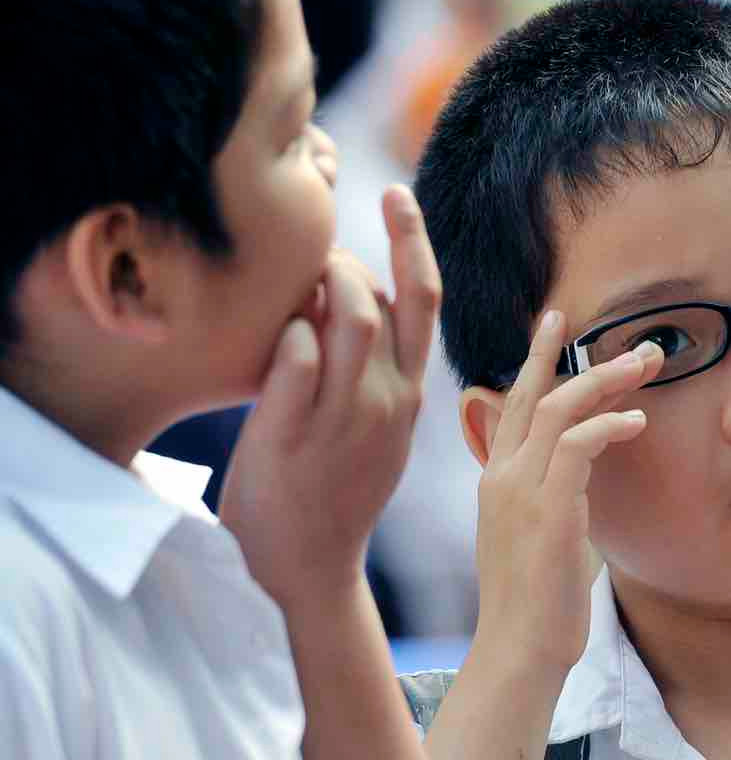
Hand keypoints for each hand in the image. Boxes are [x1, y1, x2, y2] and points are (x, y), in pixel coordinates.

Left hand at [220, 185, 440, 607]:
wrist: (310, 564)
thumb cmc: (332, 490)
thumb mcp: (376, 429)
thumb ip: (375, 372)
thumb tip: (358, 307)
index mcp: (410, 393)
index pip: (425, 299)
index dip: (414, 240)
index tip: (397, 194)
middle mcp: (388, 398)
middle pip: (392, 297)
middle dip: (364, 249)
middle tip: (338, 225)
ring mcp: (345, 415)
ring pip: (352, 318)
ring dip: (322, 283)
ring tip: (295, 287)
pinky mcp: (296, 433)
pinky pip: (299, 360)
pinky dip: (289, 331)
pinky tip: (276, 333)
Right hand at [472, 310, 665, 679]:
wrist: (519, 648)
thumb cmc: (537, 601)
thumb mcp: (541, 536)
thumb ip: (556, 496)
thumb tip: (584, 475)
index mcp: (496, 480)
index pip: (514, 404)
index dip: (536, 361)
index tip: (558, 326)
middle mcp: (501, 476)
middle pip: (533, 393)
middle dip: (572, 353)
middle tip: (625, 337)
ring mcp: (519, 490)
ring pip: (559, 409)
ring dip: (605, 381)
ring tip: (646, 366)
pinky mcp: (547, 509)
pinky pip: (577, 445)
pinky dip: (609, 426)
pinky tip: (637, 422)